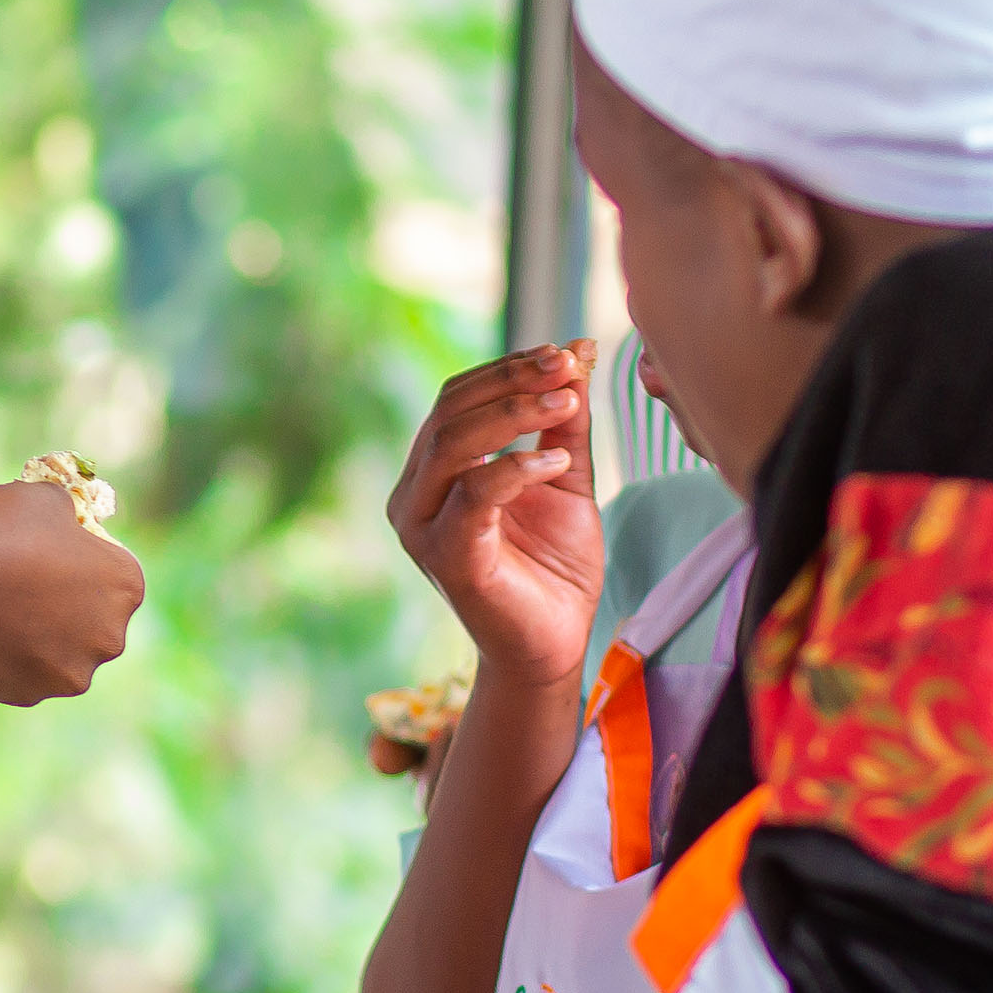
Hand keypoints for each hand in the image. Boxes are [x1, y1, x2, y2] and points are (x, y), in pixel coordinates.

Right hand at [0, 482, 145, 703]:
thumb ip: (68, 517)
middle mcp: (110, 638)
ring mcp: (70, 674)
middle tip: (26, 584)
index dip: (85, 558)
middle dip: (70, 606)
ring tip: (2, 610)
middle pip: (95, 620)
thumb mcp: (46, 499)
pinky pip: (25, 673)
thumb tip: (65, 526)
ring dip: (42, 638)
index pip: (115, 570)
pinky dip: (9, 658)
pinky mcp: (29, 695)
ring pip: (62, 653)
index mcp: (126, 586)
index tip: (51, 553)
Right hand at [387, 346, 605, 689]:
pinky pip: (473, 493)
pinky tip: (559, 463)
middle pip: (450, 410)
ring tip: (568, 404)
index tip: (568, 352)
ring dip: (515, 413)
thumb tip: (578, 350)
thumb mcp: (565, 475)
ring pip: (453, 442)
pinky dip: (517, 467)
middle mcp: (414, 493)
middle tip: (568, 365)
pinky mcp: (445, 556)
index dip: (510, 367)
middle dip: (512, 379)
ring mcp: (422, 525)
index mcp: (433, 469)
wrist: (555, 642)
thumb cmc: (553, 564)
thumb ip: (564, 420)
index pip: (457, 397)